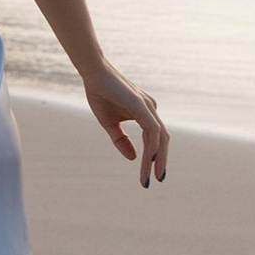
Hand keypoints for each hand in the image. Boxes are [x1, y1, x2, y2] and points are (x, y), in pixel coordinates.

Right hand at [82, 64, 168, 187]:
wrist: (92, 74)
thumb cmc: (100, 94)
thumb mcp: (110, 123)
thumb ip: (121, 140)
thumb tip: (133, 158)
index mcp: (145, 113)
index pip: (154, 140)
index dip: (153, 158)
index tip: (148, 177)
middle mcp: (151, 109)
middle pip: (162, 141)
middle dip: (161, 162)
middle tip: (157, 181)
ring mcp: (148, 106)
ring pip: (159, 138)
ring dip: (155, 159)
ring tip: (150, 177)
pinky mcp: (141, 104)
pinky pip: (152, 129)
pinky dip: (153, 145)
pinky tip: (150, 159)